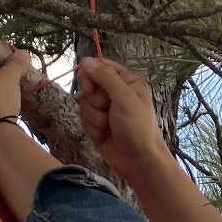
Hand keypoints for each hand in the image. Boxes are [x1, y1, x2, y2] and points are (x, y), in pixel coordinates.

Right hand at [75, 56, 168, 184]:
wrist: (138, 160)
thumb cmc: (137, 127)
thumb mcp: (124, 98)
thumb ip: (105, 77)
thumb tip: (86, 60)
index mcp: (126, 80)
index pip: (100, 66)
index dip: (91, 74)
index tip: (90, 85)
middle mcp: (115, 92)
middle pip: (88, 84)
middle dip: (94, 100)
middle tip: (106, 109)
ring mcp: (105, 108)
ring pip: (84, 103)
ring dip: (94, 117)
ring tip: (109, 126)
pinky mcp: (97, 124)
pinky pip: (84, 118)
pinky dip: (92, 127)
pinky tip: (104, 134)